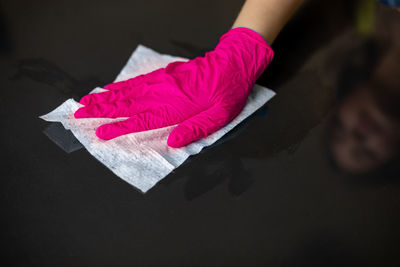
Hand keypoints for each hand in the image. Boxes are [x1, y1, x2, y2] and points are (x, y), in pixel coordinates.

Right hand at [74, 27, 273, 147]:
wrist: (231, 63)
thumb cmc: (227, 93)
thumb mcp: (219, 117)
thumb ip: (195, 129)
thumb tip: (171, 143)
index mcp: (175, 108)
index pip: (141, 120)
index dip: (119, 127)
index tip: (99, 132)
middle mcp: (162, 94)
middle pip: (125, 104)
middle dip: (100, 110)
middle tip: (77, 114)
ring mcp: (160, 82)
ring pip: (126, 92)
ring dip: (104, 98)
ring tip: (85, 102)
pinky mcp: (162, 74)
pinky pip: (136, 80)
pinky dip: (120, 85)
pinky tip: (109, 88)